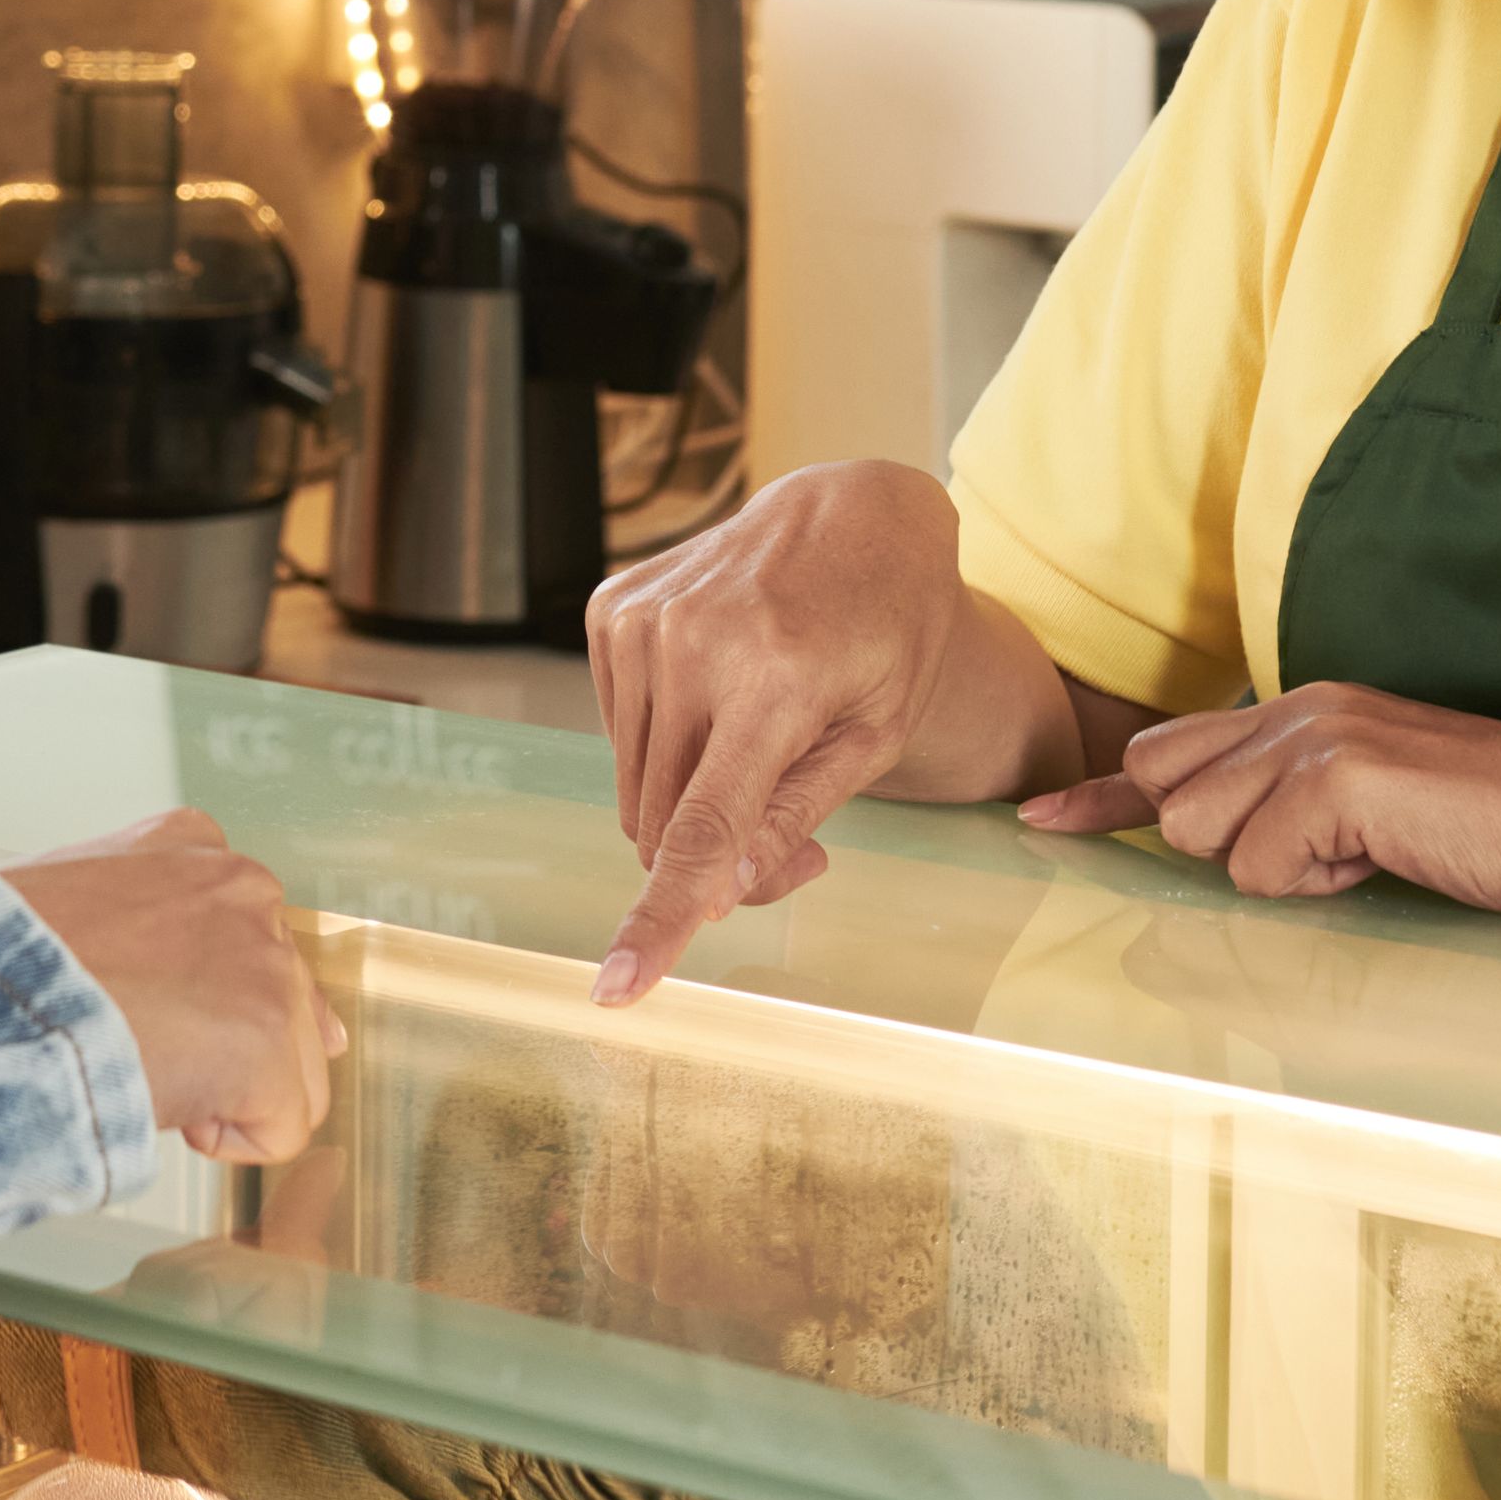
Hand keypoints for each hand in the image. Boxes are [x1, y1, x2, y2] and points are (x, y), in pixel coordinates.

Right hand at [3, 811, 344, 1161]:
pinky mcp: (270, 1043)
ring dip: (221, 1092)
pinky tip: (157, 1097)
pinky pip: (282, 1128)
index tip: (137, 1009)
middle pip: (276, 1005)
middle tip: (130, 1045)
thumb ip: (146, 923)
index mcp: (189, 844)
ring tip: (136, 1067)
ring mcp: (266, 964)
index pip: (239, 938)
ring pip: (288, 1071)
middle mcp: (242, 891)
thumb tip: (206, 993)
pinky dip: (222, 1139)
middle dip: (219, 1044)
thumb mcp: (70, 901)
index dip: (190, 997)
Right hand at [579, 462, 1058, 1005]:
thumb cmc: (888, 630)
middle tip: (794, 846)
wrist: (854, 511)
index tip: (616, 988)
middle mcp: (692, 641)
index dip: (660, 919)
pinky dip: (667, 744)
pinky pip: (620, 732)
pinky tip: (724, 699)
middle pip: (659, 824)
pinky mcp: (612, 609)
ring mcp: (642, 619)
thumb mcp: (877, 732)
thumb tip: (718, 892)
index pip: (700, 828)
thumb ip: (795, 812)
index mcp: (774, 676)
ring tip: (766, 757)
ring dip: (689, 805)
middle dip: (711, 862)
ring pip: (633, 787)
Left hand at [1015, 682, 1500, 926]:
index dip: (1103, 796)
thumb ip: (1300, 813)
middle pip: (1164, 786)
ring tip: (1371, 857)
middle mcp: (1302, 706)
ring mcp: (1318, 735)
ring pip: (1203, 833)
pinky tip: (1386, 862)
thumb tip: (1231, 854)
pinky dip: (1316, 885)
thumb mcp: (1381, 814)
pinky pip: (1260, 867)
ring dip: (1277, 871)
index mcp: (1308, 709)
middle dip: (1214, 842)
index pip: (1170, 747)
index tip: (1043, 821)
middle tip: (1318, 859)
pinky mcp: (1341, 778)